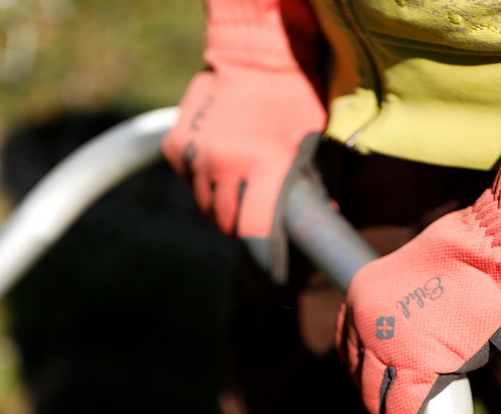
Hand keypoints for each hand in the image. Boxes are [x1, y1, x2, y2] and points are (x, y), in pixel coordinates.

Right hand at [162, 1, 325, 282]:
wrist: (256, 54)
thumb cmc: (295, 98)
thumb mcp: (312, 143)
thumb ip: (312, 186)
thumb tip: (324, 220)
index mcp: (263, 168)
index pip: (255, 232)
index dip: (265, 256)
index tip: (273, 272)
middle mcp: (225, 166)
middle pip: (226, 223)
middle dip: (242, 226)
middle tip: (255, 218)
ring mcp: (196, 156)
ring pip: (204, 204)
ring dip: (220, 202)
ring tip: (239, 183)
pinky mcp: (175, 146)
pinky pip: (187, 179)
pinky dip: (201, 177)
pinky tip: (219, 159)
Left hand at [335, 102, 500, 413]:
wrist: (495, 250)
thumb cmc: (470, 252)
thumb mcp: (418, 272)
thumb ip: (404, 304)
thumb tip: (415, 333)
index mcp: (360, 292)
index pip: (348, 342)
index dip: (362, 364)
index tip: (374, 377)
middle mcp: (364, 319)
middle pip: (359, 371)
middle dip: (373, 391)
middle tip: (388, 405)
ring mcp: (386, 344)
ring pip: (375, 394)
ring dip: (386, 411)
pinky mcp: (414, 365)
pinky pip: (402, 408)